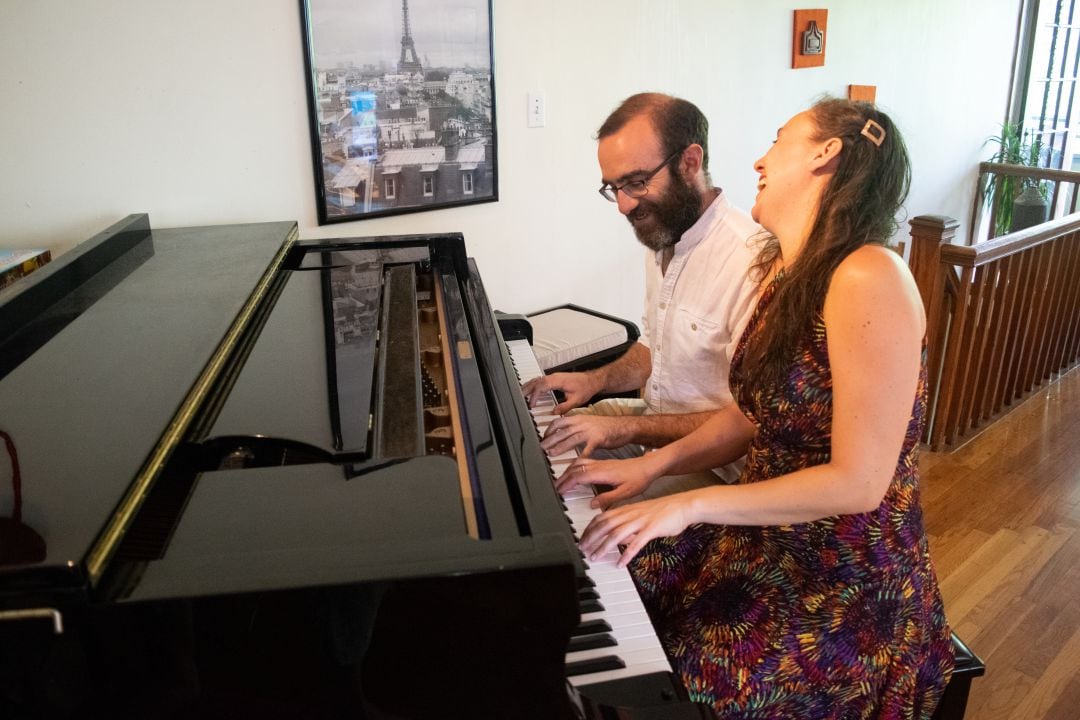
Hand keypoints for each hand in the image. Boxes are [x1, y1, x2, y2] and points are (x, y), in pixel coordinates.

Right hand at [521, 371, 601, 413]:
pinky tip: (531, 390)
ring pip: (537, 379)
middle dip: (526, 390)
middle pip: (536, 381)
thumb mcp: (576, 400)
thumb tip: (553, 413)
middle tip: (519, 399)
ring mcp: (554, 376)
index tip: (531, 404)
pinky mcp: (555, 378)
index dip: (534, 395)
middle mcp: (555, 377)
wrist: (592, 380)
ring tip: (521, 395)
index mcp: (558, 381)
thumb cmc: (586, 388)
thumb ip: (565, 407)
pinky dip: (534, 385)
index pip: (541, 386)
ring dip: (529, 386)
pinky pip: (541, 380)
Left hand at [540, 415, 628, 456]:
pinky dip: (580, 456)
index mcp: (579, 418)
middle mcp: (583, 423)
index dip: (549, 430)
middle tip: (541, 448)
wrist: (625, 426)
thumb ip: (577, 426)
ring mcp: (590, 431)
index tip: (543, 438)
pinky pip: (587, 449)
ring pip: (572, 439)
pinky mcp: (599, 439)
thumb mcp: (588, 422)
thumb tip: (565, 433)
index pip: (559, 421)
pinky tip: (574, 463)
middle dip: (550, 439)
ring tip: (551, 454)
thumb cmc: (607, 426)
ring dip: (560, 446)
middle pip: (562, 431)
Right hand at [553, 456, 653, 508]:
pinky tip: (574, 472)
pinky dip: (574, 467)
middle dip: (562, 478)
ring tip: (560, 481)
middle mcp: (600, 466)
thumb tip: (592, 504)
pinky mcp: (603, 462)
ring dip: (567, 471)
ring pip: (578, 463)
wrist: (648, 466)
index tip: (559, 491)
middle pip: (575, 469)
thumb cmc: (639, 478)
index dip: (567, 484)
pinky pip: (584, 462)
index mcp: (603, 473)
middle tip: (555, 488)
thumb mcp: (626, 492)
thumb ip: (608, 498)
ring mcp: (601, 463)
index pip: (579, 477)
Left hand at [578, 494, 693, 567]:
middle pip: (605, 525)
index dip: (590, 528)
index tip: (582, 539)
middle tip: (582, 550)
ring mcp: (640, 520)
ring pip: (616, 534)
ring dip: (603, 546)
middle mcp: (631, 514)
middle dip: (591, 538)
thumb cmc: (664, 512)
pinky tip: (620, 563)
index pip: (602, 518)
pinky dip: (626, 554)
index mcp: (627, 510)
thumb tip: (618, 540)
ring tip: (595, 557)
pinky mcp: (651, 529)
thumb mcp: (641, 517)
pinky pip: (636, 542)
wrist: (683, 506)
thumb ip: (628, 527)